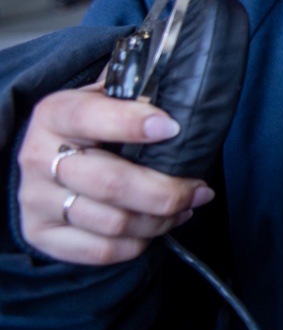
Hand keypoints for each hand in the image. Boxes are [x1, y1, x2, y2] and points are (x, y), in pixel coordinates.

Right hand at [17, 84, 213, 265]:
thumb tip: (184, 78)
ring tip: (187, 206)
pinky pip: (100, 251)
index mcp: (56, 113)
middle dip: (167, 192)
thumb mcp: (107, 96)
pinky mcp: (40, 233)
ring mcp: (36, 199)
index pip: (91, 117)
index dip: (132, 124)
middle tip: (200, 189)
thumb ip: (137, 90)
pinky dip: (138, 243)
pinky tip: (158, 227)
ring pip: (112, 223)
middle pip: (110, 183)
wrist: (47, 153)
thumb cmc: (92, 122)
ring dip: (161, 220)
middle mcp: (38, 157)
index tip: (173, 128)